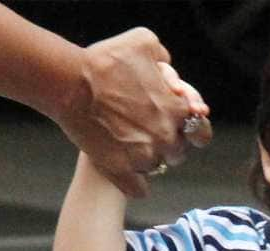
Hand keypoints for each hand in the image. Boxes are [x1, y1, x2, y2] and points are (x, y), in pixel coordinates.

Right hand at [54, 27, 210, 196]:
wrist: (68, 81)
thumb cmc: (104, 59)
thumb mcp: (144, 43)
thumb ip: (164, 60)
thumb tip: (171, 75)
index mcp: (178, 111)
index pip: (202, 134)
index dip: (191, 131)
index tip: (179, 128)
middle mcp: (166, 137)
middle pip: (177, 153)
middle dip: (166, 144)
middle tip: (146, 131)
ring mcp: (144, 156)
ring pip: (156, 168)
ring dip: (147, 159)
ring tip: (127, 143)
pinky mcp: (120, 170)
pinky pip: (139, 190)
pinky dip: (133, 183)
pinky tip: (124, 170)